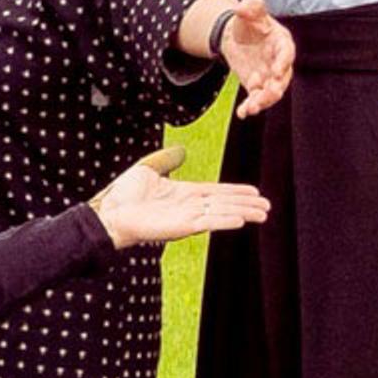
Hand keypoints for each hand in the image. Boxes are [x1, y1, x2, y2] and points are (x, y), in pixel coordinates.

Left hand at [88, 144, 271, 249]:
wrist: (109, 212)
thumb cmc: (125, 195)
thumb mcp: (148, 170)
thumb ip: (167, 160)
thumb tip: (181, 150)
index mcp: (185, 193)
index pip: (217, 192)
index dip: (236, 192)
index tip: (255, 192)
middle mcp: (189, 206)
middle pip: (224, 204)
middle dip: (246, 204)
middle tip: (267, 207)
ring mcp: (186, 217)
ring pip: (221, 214)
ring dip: (242, 213)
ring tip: (262, 214)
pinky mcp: (181, 227)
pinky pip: (207, 223)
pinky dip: (224, 221)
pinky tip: (241, 220)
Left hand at [215, 0, 292, 117]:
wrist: (238, 36)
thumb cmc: (249, 22)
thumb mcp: (250, 11)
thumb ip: (251, 7)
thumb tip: (243, 6)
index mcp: (282, 43)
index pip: (286, 54)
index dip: (283, 63)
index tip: (277, 71)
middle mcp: (279, 62)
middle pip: (282, 79)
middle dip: (275, 88)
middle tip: (266, 94)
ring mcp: (269, 76)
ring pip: (271, 93)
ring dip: (263, 101)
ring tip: (251, 108)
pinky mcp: (258, 86)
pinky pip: (257, 99)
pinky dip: (250, 106)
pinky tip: (242, 113)